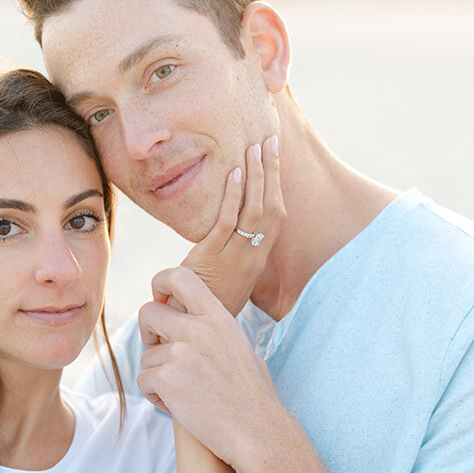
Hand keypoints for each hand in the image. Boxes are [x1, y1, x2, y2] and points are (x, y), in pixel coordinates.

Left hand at [137, 266, 276, 466]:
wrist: (257, 432)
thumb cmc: (254, 397)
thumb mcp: (242, 349)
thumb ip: (215, 332)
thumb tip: (196, 324)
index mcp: (218, 318)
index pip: (181, 277)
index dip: (161, 283)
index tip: (161, 300)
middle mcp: (197, 330)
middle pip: (148, 312)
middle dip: (148, 332)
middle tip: (158, 350)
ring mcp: (180, 353)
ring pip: (146, 356)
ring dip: (157, 375)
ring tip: (183, 393)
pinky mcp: (166, 379)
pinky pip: (144, 381)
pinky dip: (156, 396)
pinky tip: (178, 406)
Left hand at [163, 136, 283, 317]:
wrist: (196, 331)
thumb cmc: (208, 302)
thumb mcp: (226, 277)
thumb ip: (229, 253)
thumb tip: (225, 230)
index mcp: (259, 258)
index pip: (276, 214)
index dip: (277, 184)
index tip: (275, 157)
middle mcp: (254, 256)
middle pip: (271, 206)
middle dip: (271, 171)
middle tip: (269, 140)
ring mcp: (236, 258)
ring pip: (254, 211)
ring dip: (256, 177)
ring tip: (254, 148)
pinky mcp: (213, 259)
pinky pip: (228, 222)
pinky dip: (232, 196)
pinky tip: (233, 173)